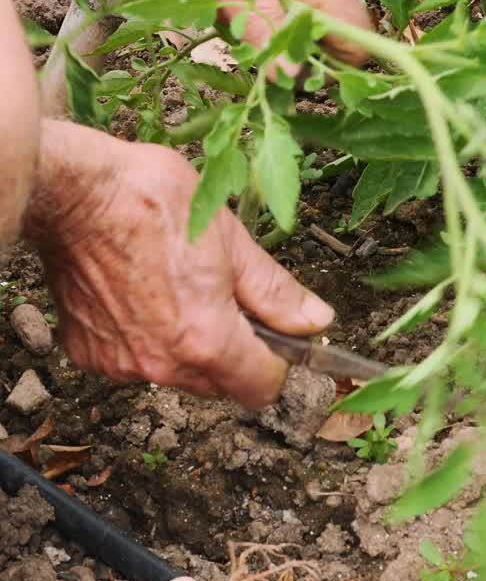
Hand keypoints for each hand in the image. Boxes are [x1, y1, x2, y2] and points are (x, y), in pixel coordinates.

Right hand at [26, 122, 332, 406]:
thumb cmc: (150, 200)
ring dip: (183, 342)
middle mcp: (163, 365)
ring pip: (174, 371)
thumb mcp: (230, 236)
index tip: (270, 331)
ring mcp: (120, 364)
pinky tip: (134, 288)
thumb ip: (274, 291)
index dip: (275, 360)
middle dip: (229, 348)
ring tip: (170, 283)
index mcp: (207, 338)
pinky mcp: (87, 353)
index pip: (261, 388)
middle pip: (218, 383)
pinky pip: (132, 358)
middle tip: (218, 292)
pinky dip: (141, 335)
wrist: (73, 191)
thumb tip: (316, 321)